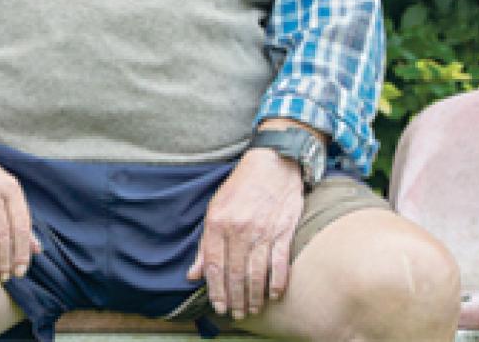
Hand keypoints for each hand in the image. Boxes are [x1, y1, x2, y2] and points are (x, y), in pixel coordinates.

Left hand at [188, 148, 304, 319]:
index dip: (215, 290)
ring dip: (254, 297)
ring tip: (252, 309)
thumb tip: (194, 274)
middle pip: (234, 273)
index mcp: (218, 222)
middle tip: (236, 314)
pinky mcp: (284, 231)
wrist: (273, 163)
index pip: (214, 265)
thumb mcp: (215, 208)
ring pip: (256, 273)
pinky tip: (273, 296)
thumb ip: (205, 244)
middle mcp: (239, 229)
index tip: (218, 306)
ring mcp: (263, 231)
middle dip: (234, 299)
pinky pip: (279, 264)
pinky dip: (277, 283)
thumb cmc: (241, 186)